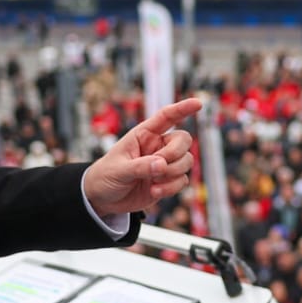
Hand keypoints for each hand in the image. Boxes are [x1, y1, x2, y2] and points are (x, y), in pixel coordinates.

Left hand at [82, 97, 201, 214]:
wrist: (104, 198)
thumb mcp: (119, 169)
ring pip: (186, 161)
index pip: (166, 117)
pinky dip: (171, 188)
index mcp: (144, 134)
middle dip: (175, 154)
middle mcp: (158, 146)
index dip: (183, 108)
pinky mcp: (168, 181)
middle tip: (160, 166)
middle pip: (184, 140)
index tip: (198, 104)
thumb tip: (162, 165)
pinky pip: (182, 180)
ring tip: (152, 182)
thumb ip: (140, 166)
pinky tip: (154, 191)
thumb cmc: (106, 176)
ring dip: (172, 174)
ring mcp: (164, 163)